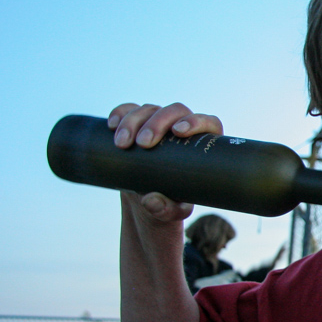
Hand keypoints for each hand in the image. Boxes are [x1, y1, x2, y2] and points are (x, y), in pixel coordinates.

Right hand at [108, 102, 223, 221]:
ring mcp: (159, 125)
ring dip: (133, 120)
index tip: (179, 132)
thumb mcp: (171, 212)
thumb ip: (166, 210)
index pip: (209, 123)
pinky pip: (128, 110)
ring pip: (150, 109)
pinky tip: (112, 124)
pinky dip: (120, 113)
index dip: (196, 121)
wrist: (145, 201)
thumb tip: (152, 200)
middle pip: (175, 111)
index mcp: (203, 146)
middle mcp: (182, 130)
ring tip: (121, 144)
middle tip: (143, 143)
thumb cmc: (168, 204)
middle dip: (157, 122)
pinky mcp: (137, 125)